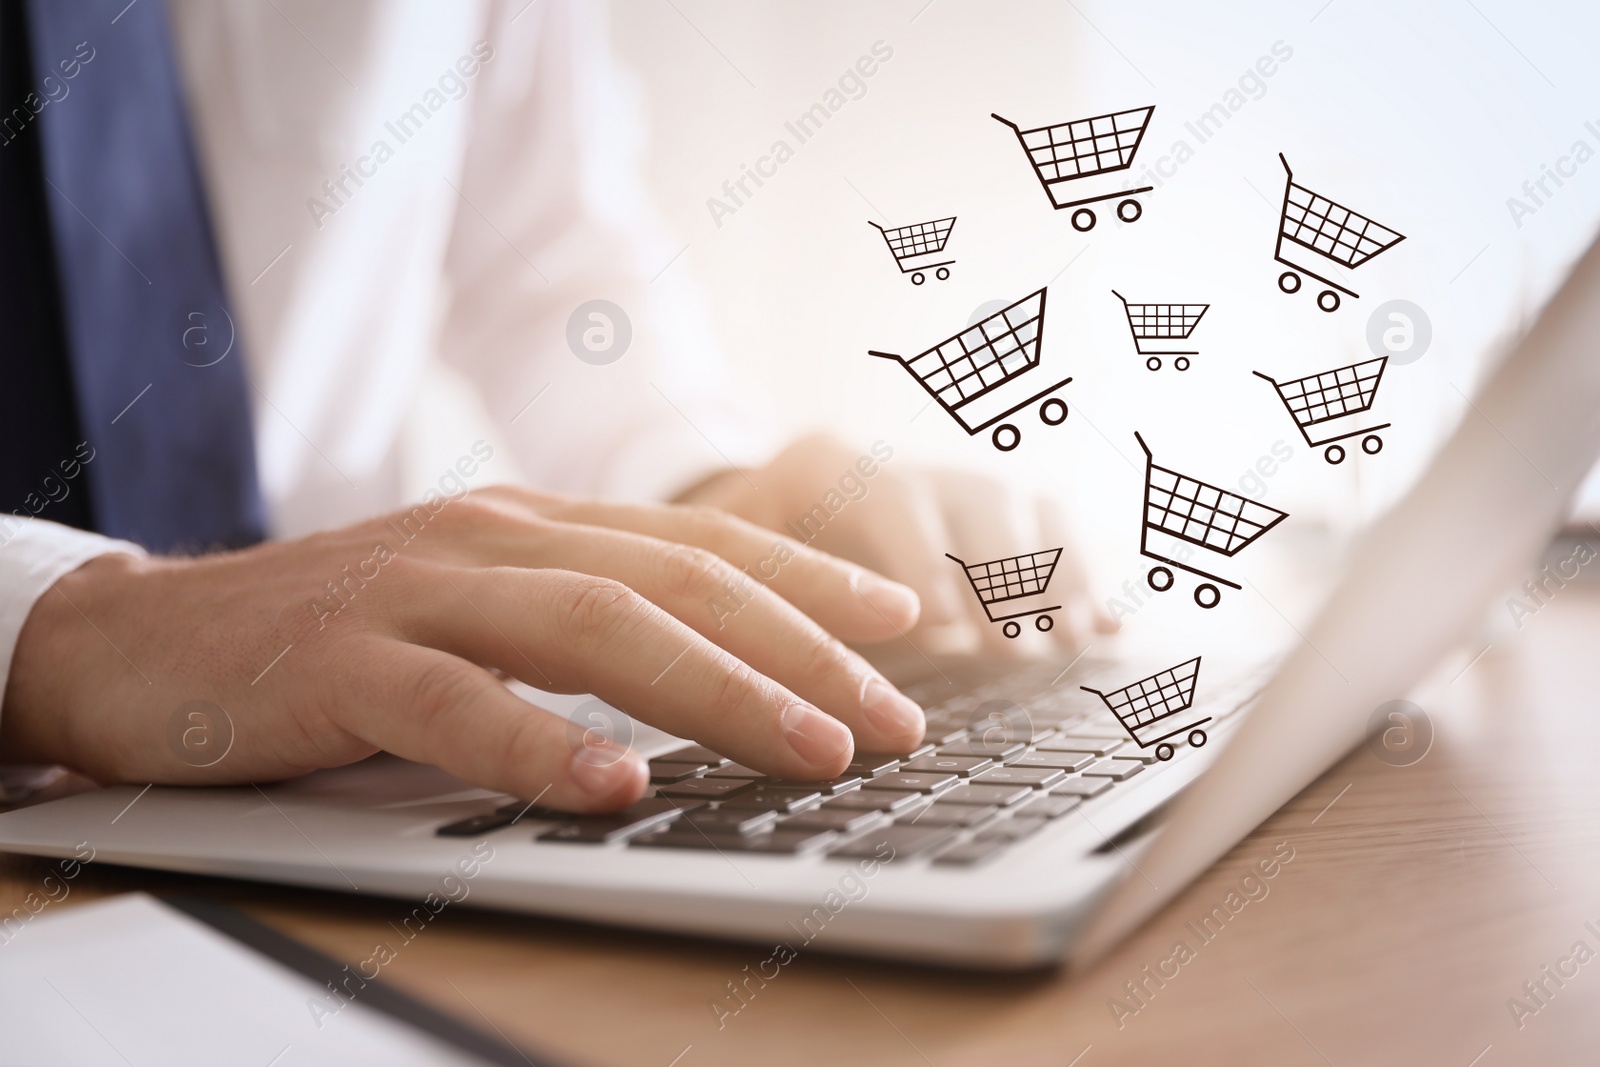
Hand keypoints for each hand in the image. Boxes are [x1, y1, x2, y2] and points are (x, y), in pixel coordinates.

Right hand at [0, 488, 926, 810]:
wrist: (145, 640)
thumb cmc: (332, 636)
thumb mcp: (472, 608)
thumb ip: (573, 624)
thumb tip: (701, 682)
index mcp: (531, 525)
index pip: (698, 543)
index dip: (808, 579)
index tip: (900, 623)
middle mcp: (491, 538)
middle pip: (677, 583)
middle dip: (801, 649)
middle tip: (894, 717)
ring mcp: (416, 592)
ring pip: (593, 628)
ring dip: (717, 690)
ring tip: (812, 749)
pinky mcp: (339, 660)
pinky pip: (454, 704)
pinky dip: (539, 744)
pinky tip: (612, 786)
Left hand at [680, 435, 1112, 657]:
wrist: (761, 518)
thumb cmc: (735, 555)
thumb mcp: (723, 564)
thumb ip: (751, 599)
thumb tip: (784, 667)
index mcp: (828, 467)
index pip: (889, 501)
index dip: (921, 560)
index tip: (941, 625)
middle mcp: (907, 466)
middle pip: (976, 502)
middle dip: (1002, 576)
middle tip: (1017, 647)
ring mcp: (961, 488)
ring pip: (1029, 509)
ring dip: (1055, 574)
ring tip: (1070, 638)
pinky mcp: (1000, 519)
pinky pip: (1061, 531)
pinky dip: (1088, 574)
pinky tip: (1111, 626)